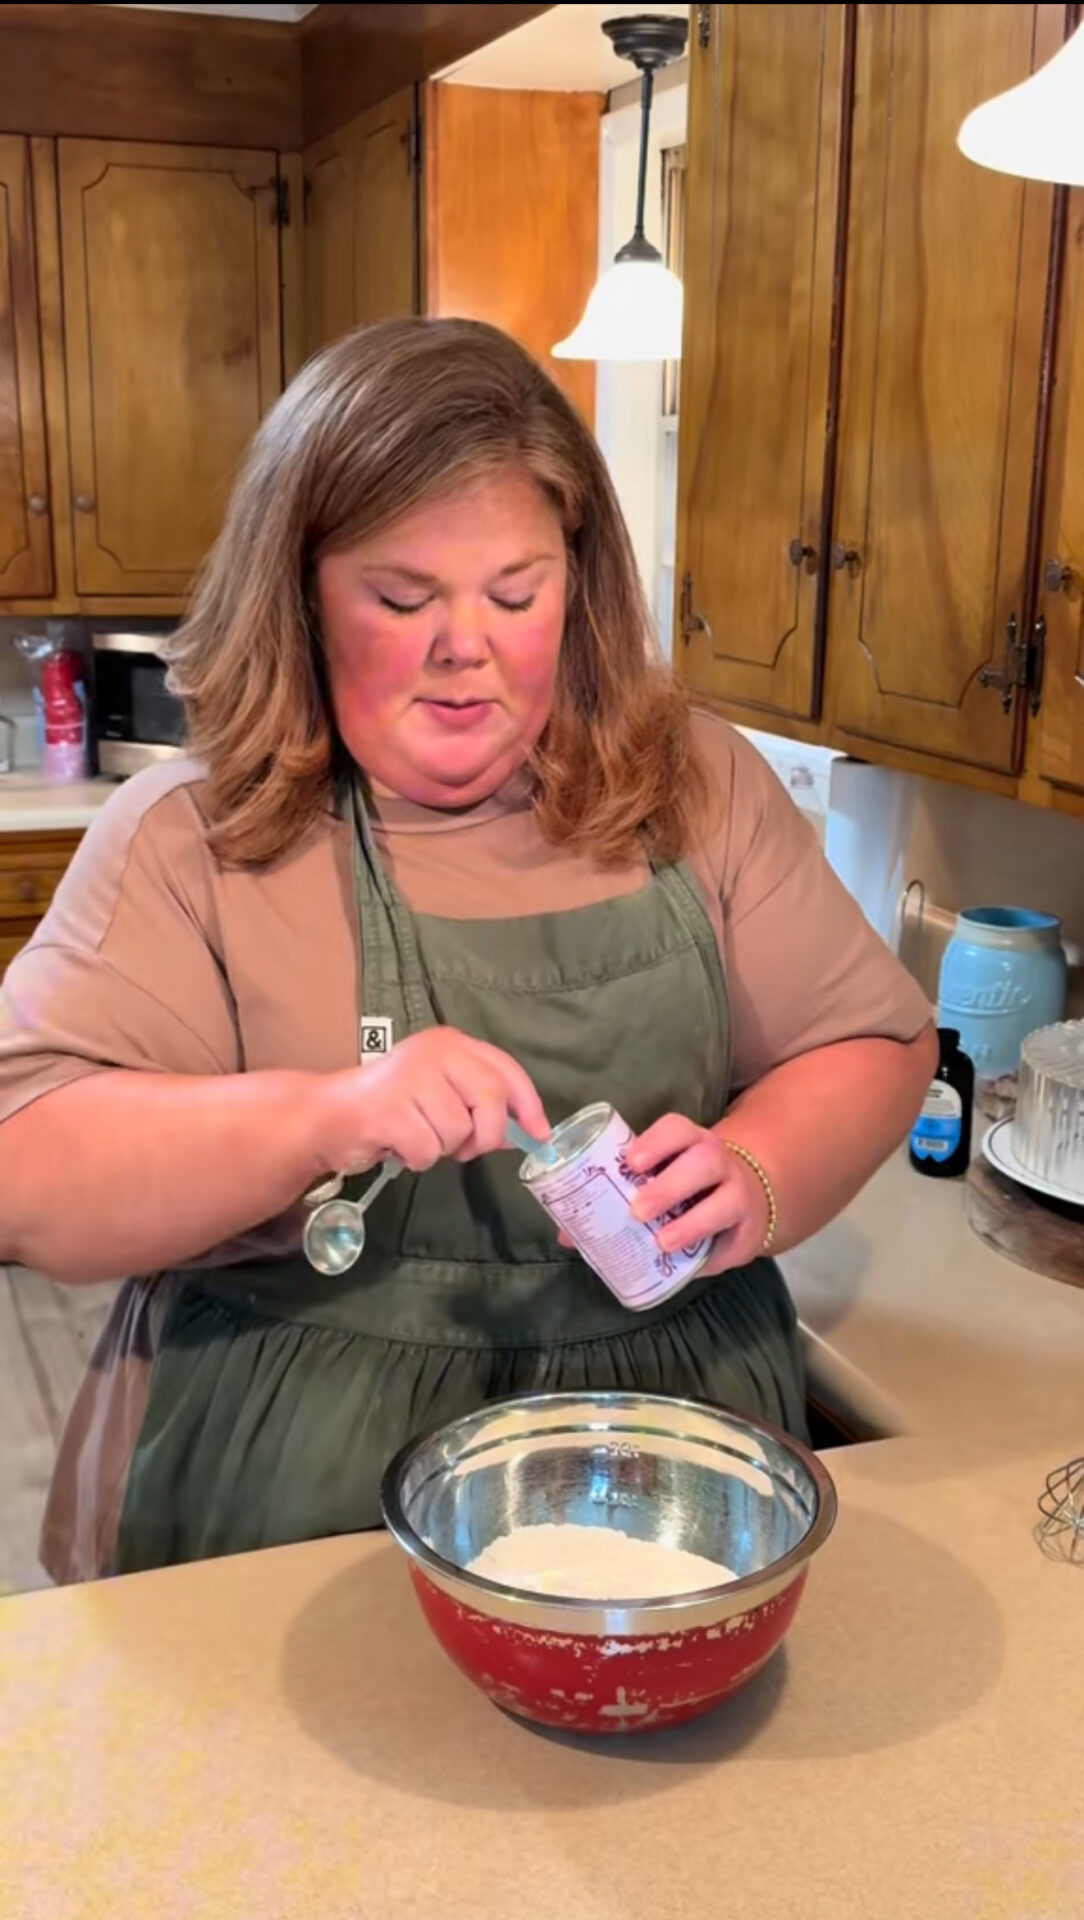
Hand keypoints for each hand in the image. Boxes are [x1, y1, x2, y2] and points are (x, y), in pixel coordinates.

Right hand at [309, 1028, 549, 1174]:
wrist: (328, 1114)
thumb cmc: (390, 1105)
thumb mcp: (440, 1092)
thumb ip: (478, 1103)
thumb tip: (522, 1131)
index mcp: (449, 1043)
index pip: (505, 1069)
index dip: (528, 1104)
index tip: (539, 1133)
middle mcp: (433, 1053)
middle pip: (491, 1101)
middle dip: (485, 1135)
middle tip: (466, 1149)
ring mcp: (410, 1079)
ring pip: (458, 1132)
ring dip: (442, 1149)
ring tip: (415, 1136)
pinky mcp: (389, 1110)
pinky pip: (428, 1151)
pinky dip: (417, 1159)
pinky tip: (398, 1145)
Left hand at [622, 1114, 771, 1275]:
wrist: (746, 1202)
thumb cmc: (689, 1190)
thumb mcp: (664, 1180)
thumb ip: (626, 1195)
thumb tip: (572, 1231)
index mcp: (692, 1142)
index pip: (677, 1130)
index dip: (655, 1143)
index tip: (631, 1163)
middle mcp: (720, 1162)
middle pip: (704, 1161)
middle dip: (669, 1186)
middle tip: (638, 1210)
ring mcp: (741, 1195)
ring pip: (727, 1200)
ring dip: (692, 1223)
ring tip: (662, 1242)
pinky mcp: (751, 1232)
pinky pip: (734, 1242)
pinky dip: (712, 1256)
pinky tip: (689, 1265)